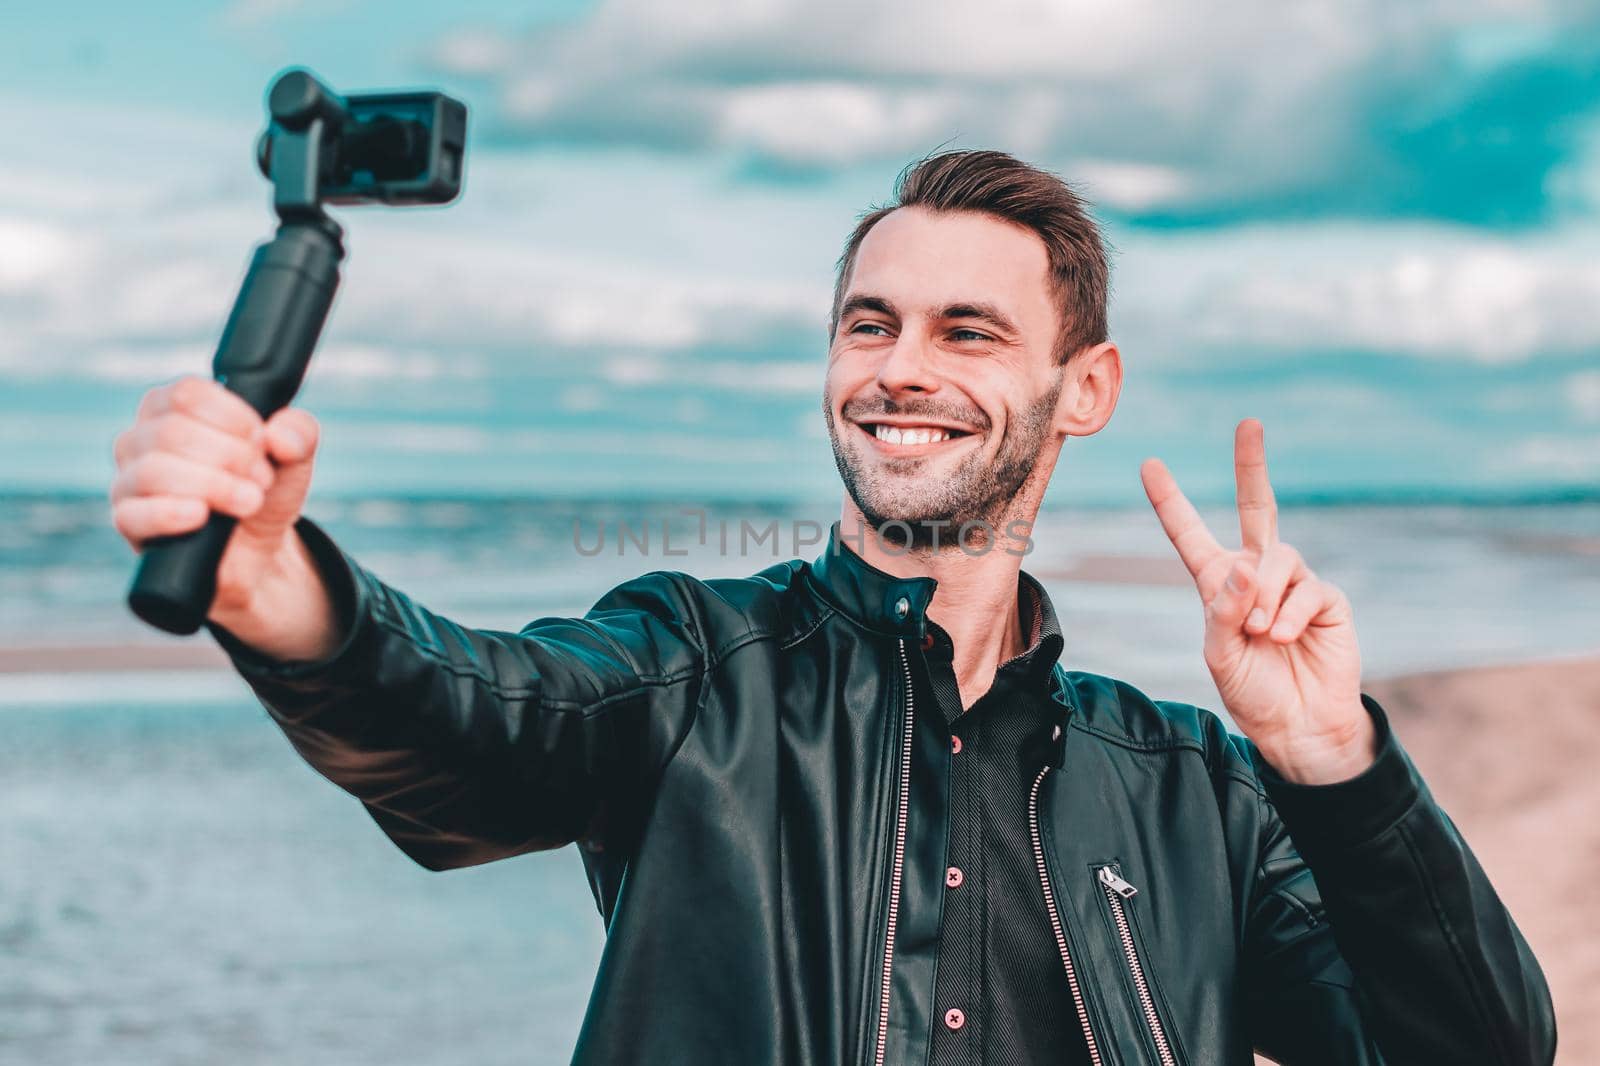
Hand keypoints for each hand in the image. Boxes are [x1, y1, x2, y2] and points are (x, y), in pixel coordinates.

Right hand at [110, 375, 321, 623]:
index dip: (233, 418)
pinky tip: (201, 516)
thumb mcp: (292, 456)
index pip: (187, 394)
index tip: (262, 442)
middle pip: (173, 432)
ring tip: (249, 501)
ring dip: (214, 486)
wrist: (259, 547)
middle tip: (262, 479)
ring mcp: (129, 480)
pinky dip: (171, 513)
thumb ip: (298, 433)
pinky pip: (133, 513)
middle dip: (231, 456)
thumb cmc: (263, 487)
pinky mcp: (129, 522)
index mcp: (173, 408)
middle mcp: (141, 438)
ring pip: (154, 470)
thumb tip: (279, 436)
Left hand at [1140, 419, 1374, 783]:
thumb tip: (1246, 565)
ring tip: (1261, 633)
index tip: (1149, 465)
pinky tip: (1283, 638)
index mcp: (1218, 583)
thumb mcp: (1220, 655)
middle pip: (1259, 506)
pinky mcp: (1326, 599)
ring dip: (1264, 596)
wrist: (1298, 725)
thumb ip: (1224, 611)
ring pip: (1278, 558)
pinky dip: (1289, 615)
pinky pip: (1306, 590)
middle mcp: (1256, 573)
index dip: (1170, 501)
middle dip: (1252, 464)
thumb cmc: (1252, 690)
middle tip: (1249, 423)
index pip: (1190, 535)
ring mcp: (1294, 583)